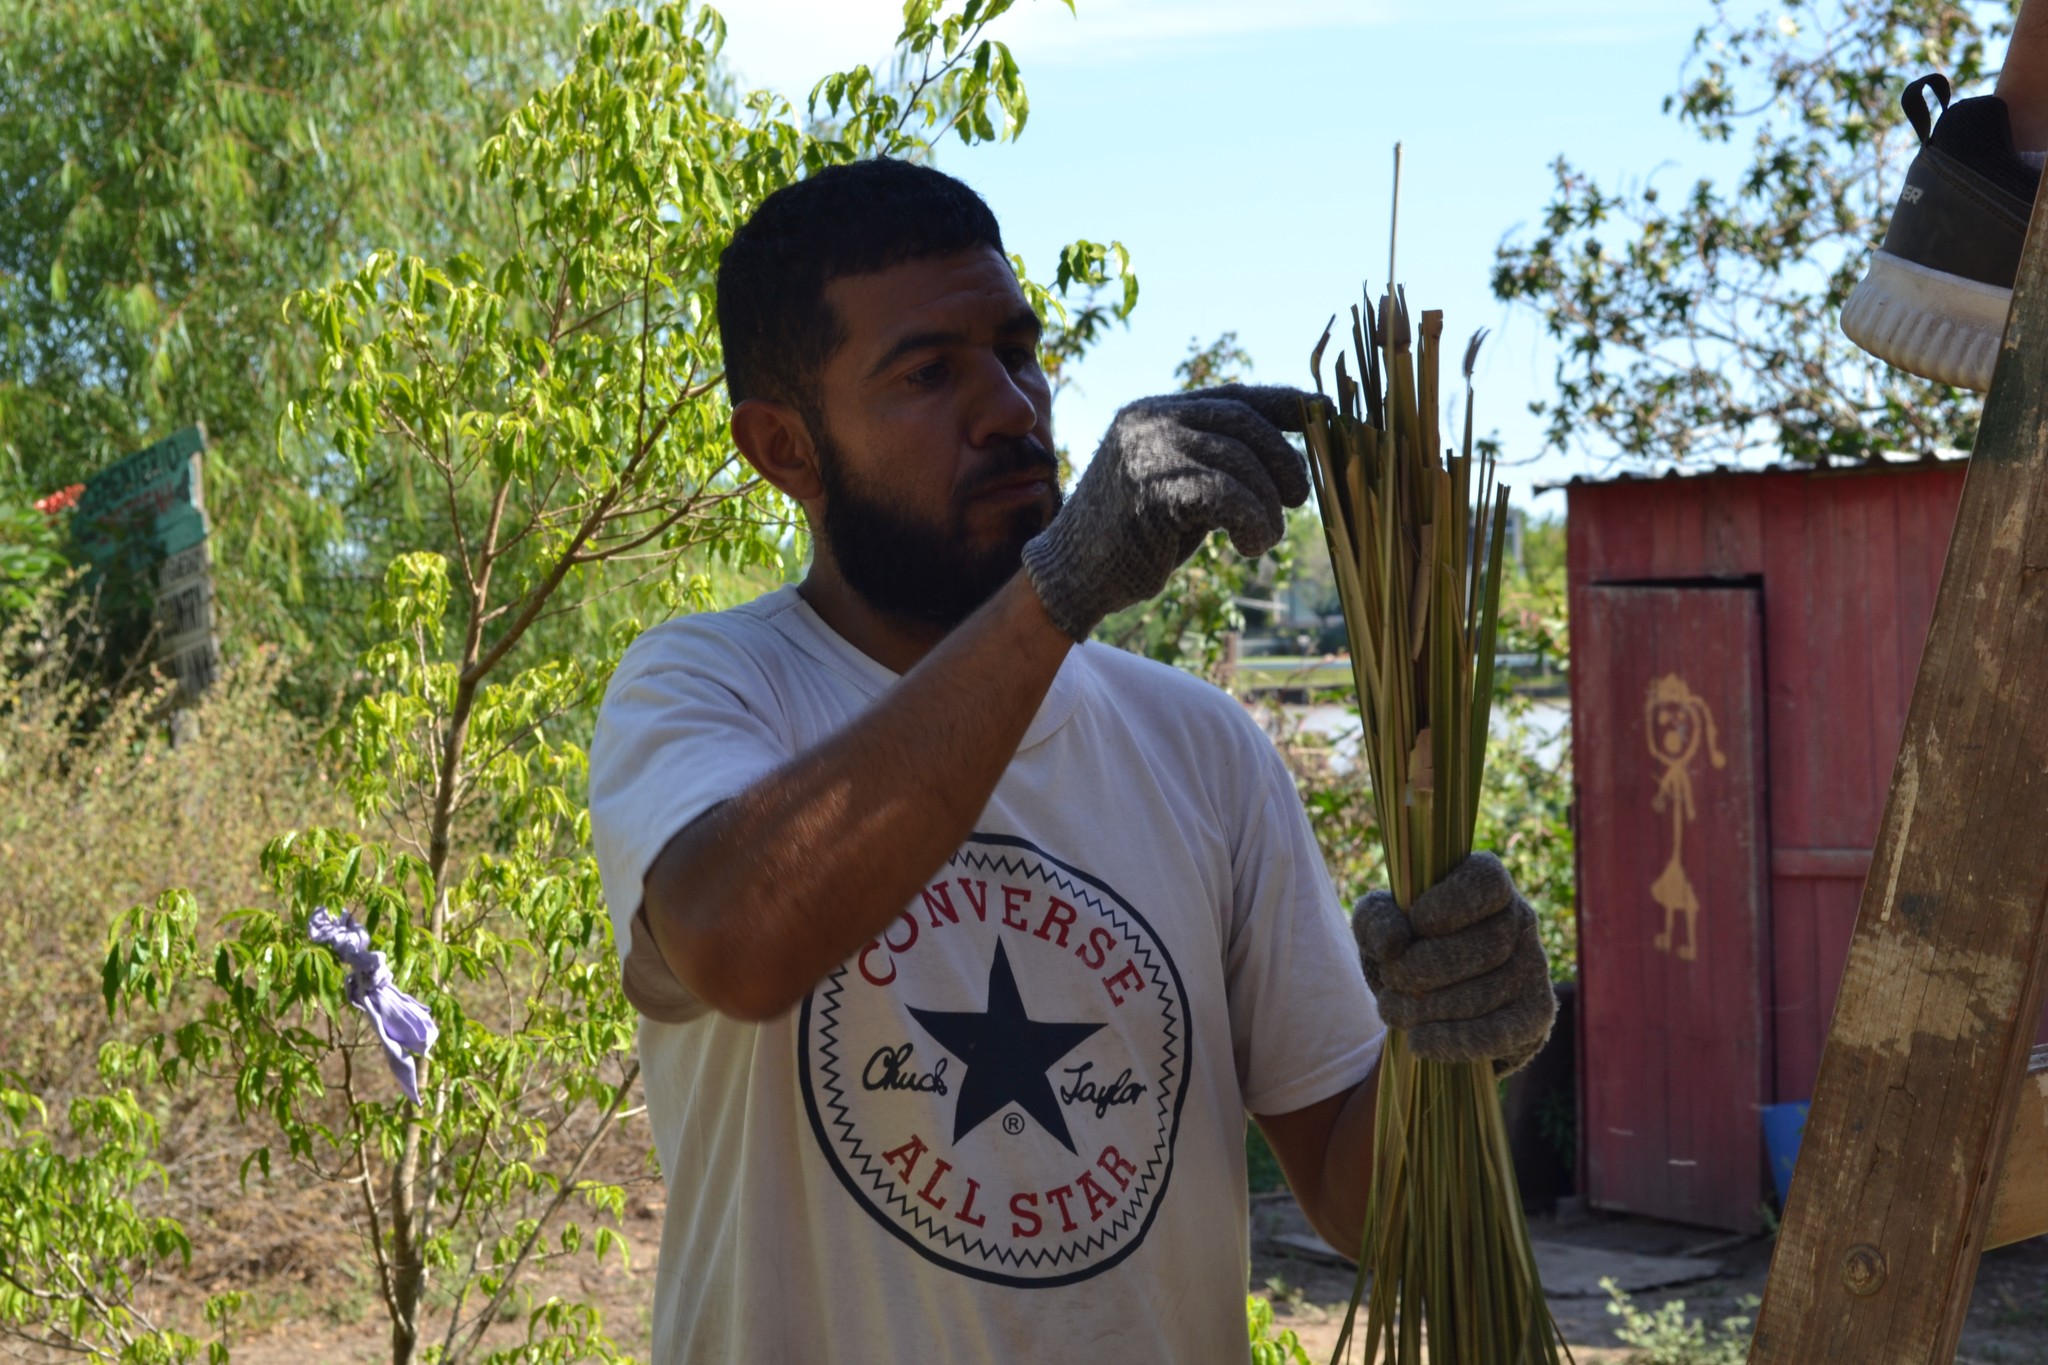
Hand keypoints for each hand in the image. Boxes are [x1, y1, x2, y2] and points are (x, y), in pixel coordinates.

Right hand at [1020, 384, 1314, 640]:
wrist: (1073, 575)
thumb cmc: (1134, 536)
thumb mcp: (1178, 486)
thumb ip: (1216, 461)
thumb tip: (1289, 457)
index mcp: (1156, 411)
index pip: (1235, 395)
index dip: (1286, 405)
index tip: (1327, 414)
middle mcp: (1150, 420)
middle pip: (1243, 421)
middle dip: (1284, 459)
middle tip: (1299, 497)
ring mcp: (1147, 451)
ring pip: (1239, 459)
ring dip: (1268, 503)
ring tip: (1267, 537)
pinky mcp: (1150, 490)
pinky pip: (1225, 495)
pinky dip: (1253, 521)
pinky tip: (1251, 545)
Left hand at [1352, 852, 1556, 1075]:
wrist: (1428, 1002)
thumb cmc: (1406, 948)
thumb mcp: (1380, 925)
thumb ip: (1376, 920)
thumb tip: (1394, 942)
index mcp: (1489, 885)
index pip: (1488, 882)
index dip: (1450, 904)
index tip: (1416, 923)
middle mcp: (1521, 921)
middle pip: (1487, 945)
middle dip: (1425, 967)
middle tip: (1391, 978)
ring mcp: (1533, 969)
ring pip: (1488, 992)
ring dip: (1428, 1007)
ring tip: (1392, 1009)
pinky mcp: (1533, 1015)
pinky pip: (1502, 1033)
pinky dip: (1455, 1040)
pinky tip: (1418, 1041)